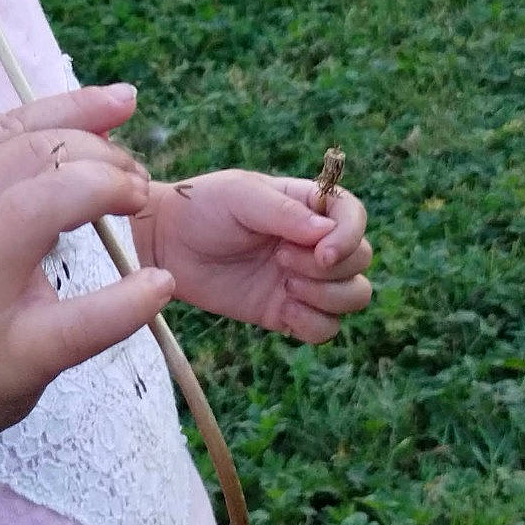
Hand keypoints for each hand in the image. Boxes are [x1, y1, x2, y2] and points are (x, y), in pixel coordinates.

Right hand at [0, 86, 177, 460]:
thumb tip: (95, 117)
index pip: (5, 128)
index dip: (75, 107)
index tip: (123, 105)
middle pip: (26, 158)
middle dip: (95, 152)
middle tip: (132, 176)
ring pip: (34, 210)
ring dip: (100, 190)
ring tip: (139, 201)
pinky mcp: (7, 360)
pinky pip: (76, 323)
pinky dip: (125, 301)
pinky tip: (159, 286)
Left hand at [139, 170, 371, 342]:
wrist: (164, 245)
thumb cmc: (200, 207)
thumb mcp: (240, 196)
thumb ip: (284, 212)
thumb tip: (325, 234)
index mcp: (307, 206)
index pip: (354, 218)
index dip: (349, 238)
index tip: (321, 252)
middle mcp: (312, 243)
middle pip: (360, 261)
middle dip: (329, 268)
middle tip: (280, 260)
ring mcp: (302, 279)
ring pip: (353, 297)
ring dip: (326, 296)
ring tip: (284, 285)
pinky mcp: (286, 312)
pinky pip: (325, 329)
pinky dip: (312, 324)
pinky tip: (282, 309)